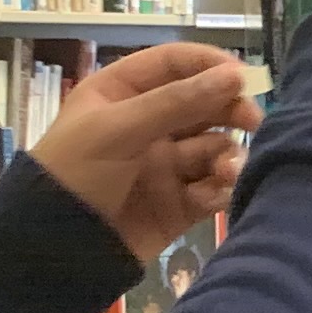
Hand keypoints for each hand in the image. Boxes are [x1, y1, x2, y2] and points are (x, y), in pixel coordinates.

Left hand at [30, 43, 256, 263]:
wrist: (57, 248)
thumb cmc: (76, 172)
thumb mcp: (119, 129)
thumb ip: (177, 102)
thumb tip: (235, 76)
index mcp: (123, 93)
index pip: (175, 64)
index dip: (210, 65)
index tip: (244, 78)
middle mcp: (149, 124)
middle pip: (204, 104)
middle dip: (230, 111)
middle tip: (254, 121)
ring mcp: (166, 164)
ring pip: (214, 148)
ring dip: (226, 155)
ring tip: (225, 171)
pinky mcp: (179, 203)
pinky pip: (213, 188)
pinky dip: (221, 189)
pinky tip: (218, 193)